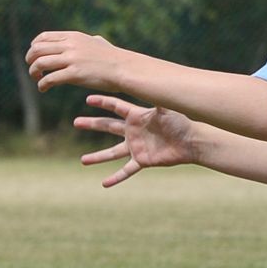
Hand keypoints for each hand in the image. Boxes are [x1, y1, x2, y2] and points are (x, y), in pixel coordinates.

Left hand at [25, 30, 124, 93]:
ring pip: (40, 63)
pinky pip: (50, 78)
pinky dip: (42, 84)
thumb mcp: (98, 42)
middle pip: (37, 49)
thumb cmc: (113, 58)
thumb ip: (88, 41)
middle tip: (33, 70)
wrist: (124, 69)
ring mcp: (72, 59)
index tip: (34, 56)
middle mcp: (70, 45)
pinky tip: (43, 88)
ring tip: (37, 79)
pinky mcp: (74, 74)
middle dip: (30, 60)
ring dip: (34, 73)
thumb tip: (90, 39)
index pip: (44, 37)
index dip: (34, 47)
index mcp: (73, 37)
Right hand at [73, 93, 198, 187]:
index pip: (116, 107)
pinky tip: (104, 184)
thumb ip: (157, 98)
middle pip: (108, 126)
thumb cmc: (181, 122)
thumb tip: (153, 83)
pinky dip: (116, 178)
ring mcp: (136, 147)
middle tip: (76, 122)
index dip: (103, 102)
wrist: (190, 142)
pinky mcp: (142, 160)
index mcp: (136, 116)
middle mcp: (133, 131)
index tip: (88, 99)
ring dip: (97, 156)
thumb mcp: (167, 108)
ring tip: (83, 160)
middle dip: (92, 124)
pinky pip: (126, 171)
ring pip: (112, 153)